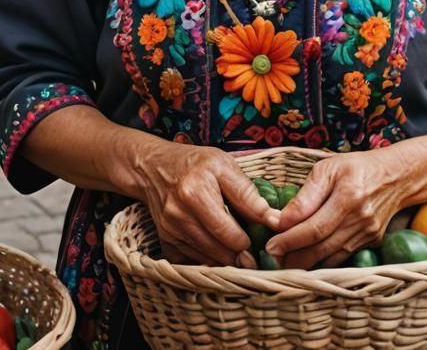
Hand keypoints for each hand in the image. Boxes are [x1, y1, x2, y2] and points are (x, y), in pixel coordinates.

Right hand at [133, 143, 281, 265]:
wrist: (153, 167)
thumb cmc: (194, 163)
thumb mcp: (223, 165)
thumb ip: (248, 193)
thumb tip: (273, 219)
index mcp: (196, 194)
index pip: (231, 234)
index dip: (251, 242)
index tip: (262, 240)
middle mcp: (179, 215)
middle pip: (220, 252)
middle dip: (241, 254)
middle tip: (254, 249)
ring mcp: (170, 231)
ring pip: (208, 260)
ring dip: (226, 258)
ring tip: (238, 247)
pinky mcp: (165, 241)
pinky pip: (192, 262)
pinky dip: (208, 260)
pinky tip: (217, 248)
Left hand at [265, 148, 413, 268]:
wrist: (396, 176)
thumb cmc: (356, 168)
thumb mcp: (327, 168)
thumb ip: (305, 195)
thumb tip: (282, 219)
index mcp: (348, 196)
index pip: (314, 227)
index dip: (290, 239)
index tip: (271, 244)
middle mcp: (360, 219)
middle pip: (322, 247)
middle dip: (294, 256)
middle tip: (273, 258)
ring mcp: (368, 234)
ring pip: (332, 258)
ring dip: (306, 264)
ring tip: (285, 262)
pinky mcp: (371, 242)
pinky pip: (343, 257)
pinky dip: (324, 263)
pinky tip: (307, 260)